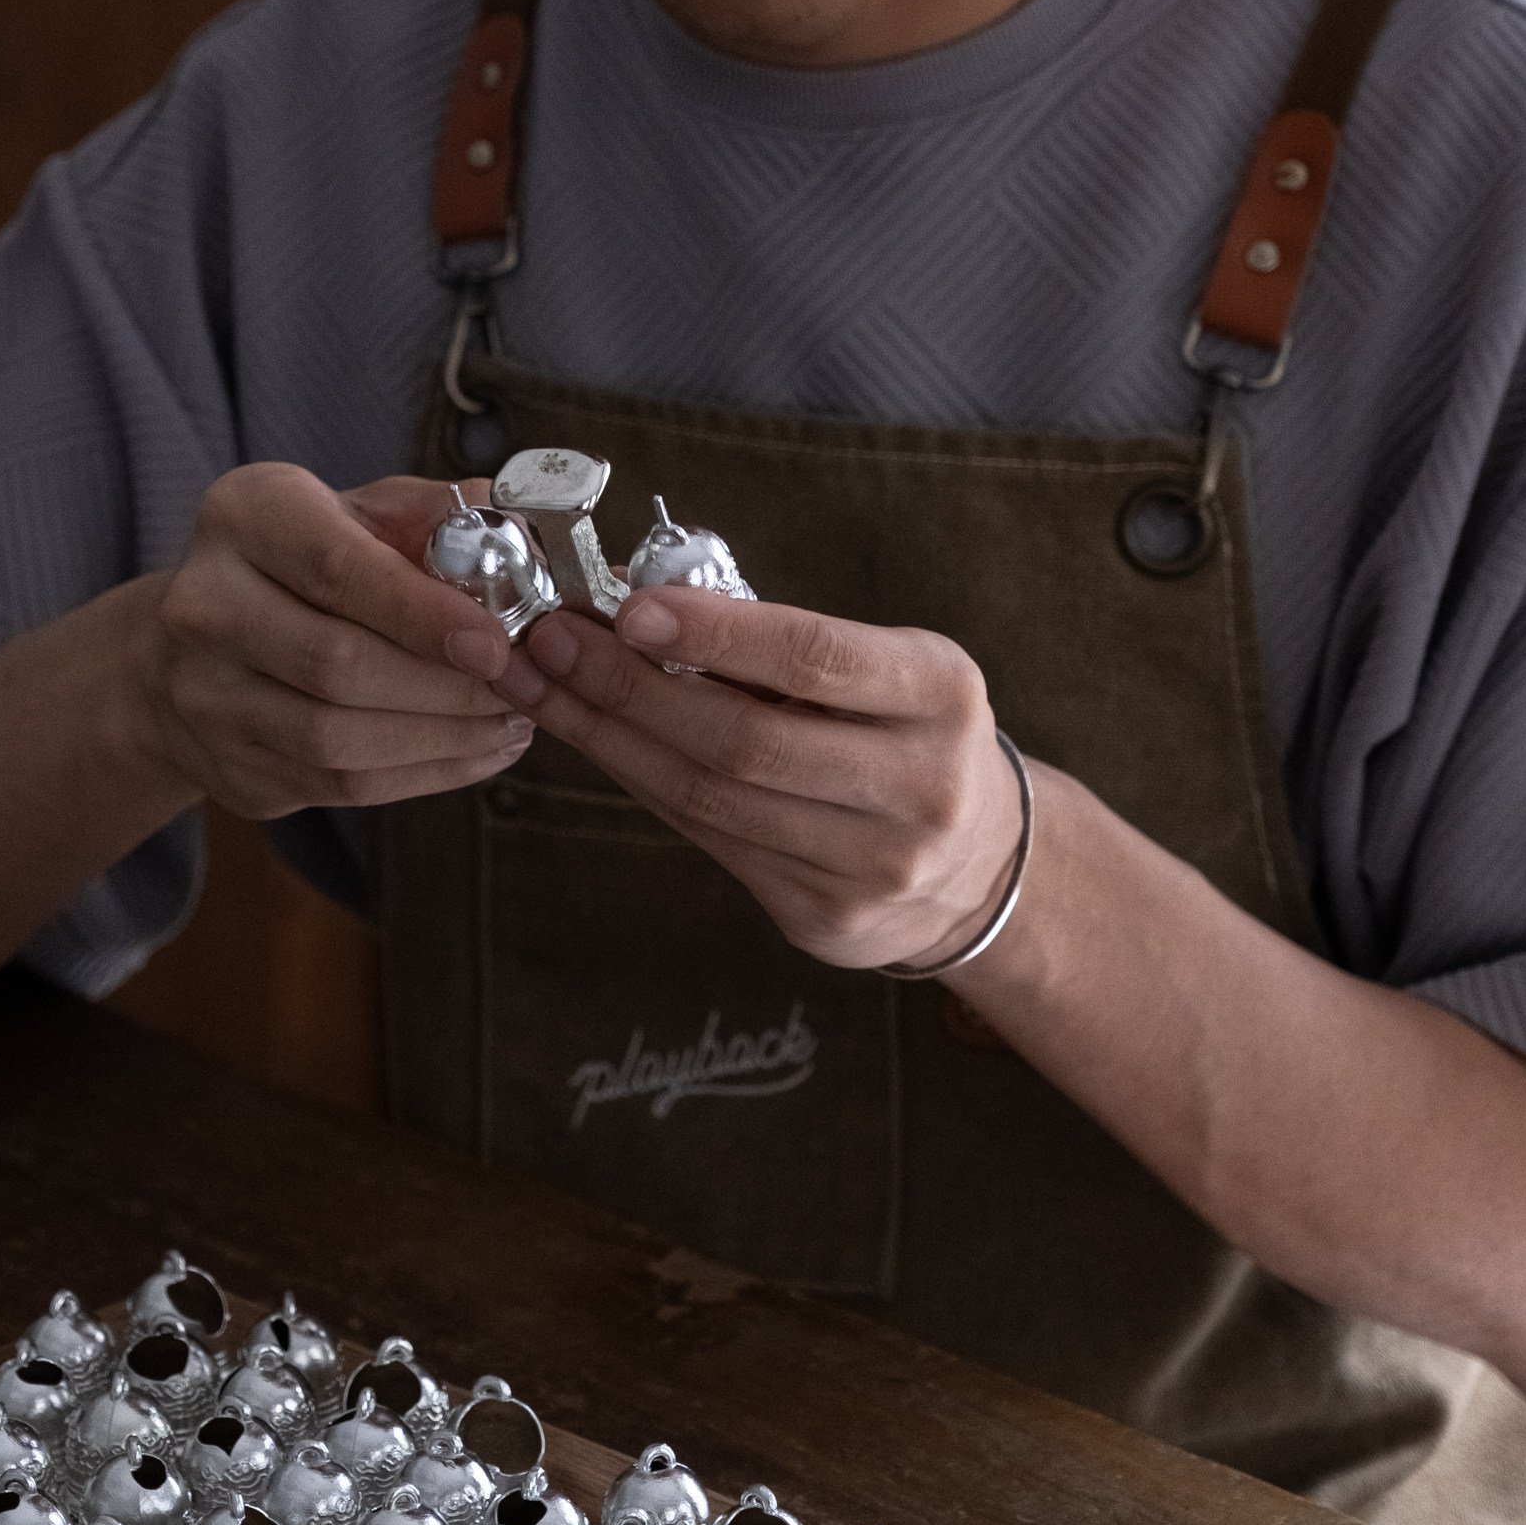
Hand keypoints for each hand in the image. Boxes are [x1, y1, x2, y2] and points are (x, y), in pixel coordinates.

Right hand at [138, 466, 533, 818]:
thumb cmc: (299, 566)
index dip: (421, 613)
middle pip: (338, 664)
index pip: (336, 568)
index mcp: (243, 518)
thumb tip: (521, 539)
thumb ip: (433, 517)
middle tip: (523, 687)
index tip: (496, 643)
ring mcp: (204, 697)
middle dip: (448, 686)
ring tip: (511, 721)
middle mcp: (205, 606)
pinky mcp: (229, 766)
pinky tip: (475, 750)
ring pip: (339, 739)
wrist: (187, 648)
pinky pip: (340, 786)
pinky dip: (424, 774)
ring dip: (444, 738)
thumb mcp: (355, 512)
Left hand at [494, 587, 1024, 972]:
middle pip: (743, 740)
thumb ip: (782, 643)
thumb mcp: (886, 669)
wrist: (979, 863)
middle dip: (629, 686)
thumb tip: (638, 606)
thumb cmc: (906, 735)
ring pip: (711, 799)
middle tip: (552, 642)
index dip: (715, 634)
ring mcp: (874, 865)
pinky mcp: (826, 918)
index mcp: (939, 695)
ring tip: (546, 685)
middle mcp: (919, 786)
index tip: (631, 608)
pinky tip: (597, 741)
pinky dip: (641, 783)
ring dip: (611, 736)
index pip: (815, 658)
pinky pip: (709, 841)